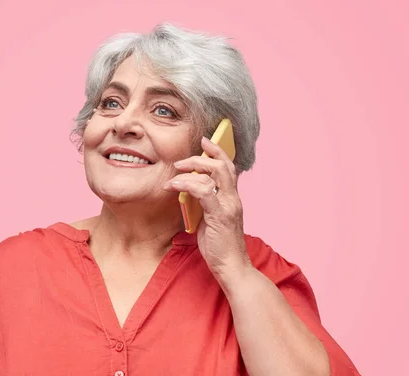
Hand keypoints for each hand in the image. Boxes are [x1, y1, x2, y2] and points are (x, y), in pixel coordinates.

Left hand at [163, 136, 252, 278]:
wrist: (231, 267)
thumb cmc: (219, 246)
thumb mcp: (211, 219)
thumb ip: (204, 203)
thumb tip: (188, 191)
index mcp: (232, 198)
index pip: (229, 167)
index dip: (218, 151)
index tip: (205, 141)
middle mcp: (233, 199)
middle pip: (223, 165)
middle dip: (202, 156)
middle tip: (181, 160)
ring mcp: (228, 206)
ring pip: (214, 174)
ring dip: (191, 169)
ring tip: (175, 172)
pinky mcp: (220, 216)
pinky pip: (203, 192)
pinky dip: (186, 184)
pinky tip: (174, 186)